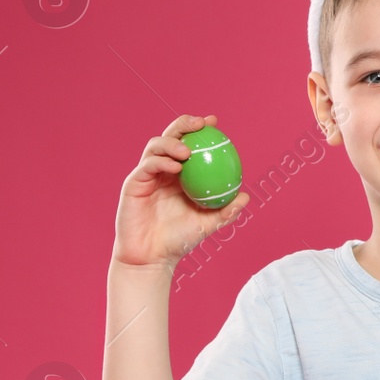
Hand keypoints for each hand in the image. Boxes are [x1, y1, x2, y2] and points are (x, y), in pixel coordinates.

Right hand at [112, 113, 251, 270]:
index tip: (214, 122)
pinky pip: (147, 166)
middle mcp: (162, 170)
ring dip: (173, 143)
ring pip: (156, 146)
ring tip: (188, 152)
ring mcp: (147, 175)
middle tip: (201, 123)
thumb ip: (226, 210)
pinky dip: (162, 162)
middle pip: (171, 137)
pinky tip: (176, 167)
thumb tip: (246, 196)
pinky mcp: (134, 183)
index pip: (189, 143)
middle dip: (184, 124)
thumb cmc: (179, 240)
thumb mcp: (208, 224)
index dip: (199, 129)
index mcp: (180, 174)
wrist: (152, 257)